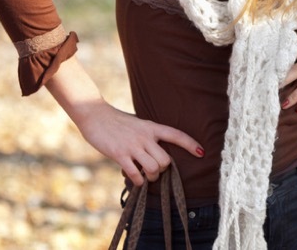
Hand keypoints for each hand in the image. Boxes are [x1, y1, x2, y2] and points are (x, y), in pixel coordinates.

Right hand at [44, 56, 203, 186]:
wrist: (94, 114)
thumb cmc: (116, 121)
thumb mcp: (137, 124)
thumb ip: (148, 135)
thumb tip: (156, 151)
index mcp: (151, 127)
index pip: (176, 135)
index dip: (190, 144)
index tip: (202, 153)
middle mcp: (145, 136)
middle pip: (166, 161)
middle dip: (163, 171)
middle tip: (154, 171)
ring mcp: (133, 145)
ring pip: (154, 169)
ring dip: (152, 178)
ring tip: (145, 176)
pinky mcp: (120, 154)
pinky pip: (136, 174)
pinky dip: (138, 181)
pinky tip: (135, 179)